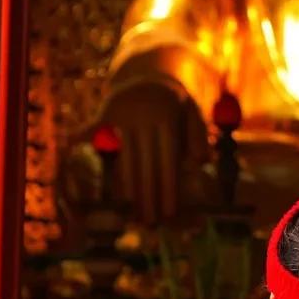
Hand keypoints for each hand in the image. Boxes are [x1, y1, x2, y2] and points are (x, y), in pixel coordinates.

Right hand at [97, 78, 207, 224]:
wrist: (148, 74)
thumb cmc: (175, 105)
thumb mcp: (192, 112)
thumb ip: (199, 135)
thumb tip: (202, 161)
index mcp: (167, 116)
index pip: (168, 160)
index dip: (168, 188)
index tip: (169, 213)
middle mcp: (144, 115)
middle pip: (147, 166)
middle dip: (150, 197)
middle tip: (152, 224)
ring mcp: (123, 115)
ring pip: (126, 160)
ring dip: (130, 191)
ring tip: (134, 216)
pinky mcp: (105, 114)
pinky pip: (100, 142)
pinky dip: (96, 158)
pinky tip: (100, 182)